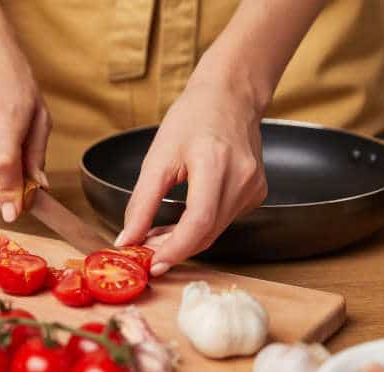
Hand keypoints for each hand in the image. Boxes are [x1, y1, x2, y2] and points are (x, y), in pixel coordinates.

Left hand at [116, 74, 267, 275]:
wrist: (230, 96)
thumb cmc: (193, 118)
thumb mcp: (158, 157)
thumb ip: (141, 203)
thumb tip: (127, 239)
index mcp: (215, 164)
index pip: (198, 222)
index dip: (175, 249)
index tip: (153, 263)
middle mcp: (240, 178)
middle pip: (207, 233)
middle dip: (174, 248)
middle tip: (146, 251)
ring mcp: (253, 188)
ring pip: (215, 231)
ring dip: (186, 240)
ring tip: (158, 235)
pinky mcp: (256, 193)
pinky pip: (224, 221)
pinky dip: (201, 227)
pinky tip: (183, 220)